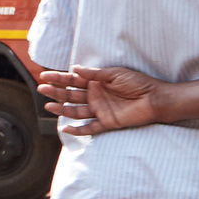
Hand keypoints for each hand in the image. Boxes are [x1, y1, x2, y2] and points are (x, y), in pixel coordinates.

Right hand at [42, 65, 165, 134]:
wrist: (156, 99)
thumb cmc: (138, 83)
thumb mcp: (115, 73)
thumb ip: (94, 73)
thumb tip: (74, 68)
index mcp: (96, 83)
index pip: (73, 80)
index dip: (58, 78)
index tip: (44, 76)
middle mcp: (95, 97)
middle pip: (70, 95)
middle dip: (56, 92)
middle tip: (42, 88)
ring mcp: (100, 110)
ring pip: (76, 111)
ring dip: (62, 109)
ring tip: (49, 106)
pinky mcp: (107, 122)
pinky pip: (89, 128)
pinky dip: (78, 130)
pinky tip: (66, 128)